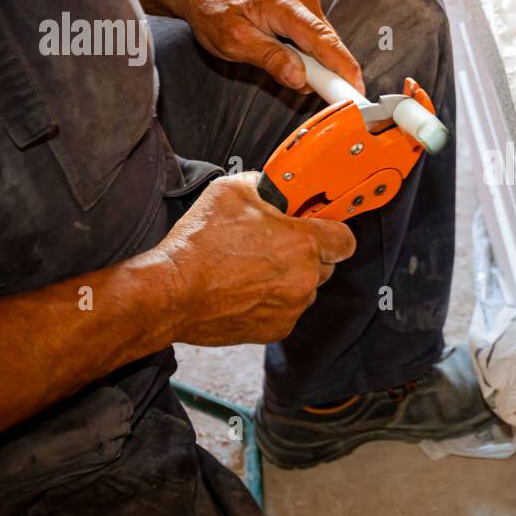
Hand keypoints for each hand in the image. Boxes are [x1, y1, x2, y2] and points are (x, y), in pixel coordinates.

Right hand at [154, 172, 355, 345]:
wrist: (170, 293)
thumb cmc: (197, 245)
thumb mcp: (230, 191)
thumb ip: (264, 185)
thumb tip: (275, 187)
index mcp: (302, 243)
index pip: (346, 239)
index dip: (333, 231)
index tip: (318, 229)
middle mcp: (304, 279)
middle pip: (326, 265)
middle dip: (307, 255)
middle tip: (274, 246)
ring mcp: (291, 308)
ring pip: (305, 289)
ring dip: (289, 279)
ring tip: (253, 269)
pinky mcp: (275, 330)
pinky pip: (286, 311)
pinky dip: (273, 302)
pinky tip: (245, 290)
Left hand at [177, 0, 363, 93]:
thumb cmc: (214, 10)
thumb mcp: (234, 41)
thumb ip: (269, 58)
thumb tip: (299, 77)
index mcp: (288, 5)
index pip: (326, 43)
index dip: (345, 70)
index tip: (356, 93)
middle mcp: (304, 0)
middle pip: (329, 47)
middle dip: (322, 74)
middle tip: (298, 88)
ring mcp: (306, 5)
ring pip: (323, 47)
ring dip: (309, 66)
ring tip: (276, 66)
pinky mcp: (304, 12)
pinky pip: (315, 42)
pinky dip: (305, 58)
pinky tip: (283, 58)